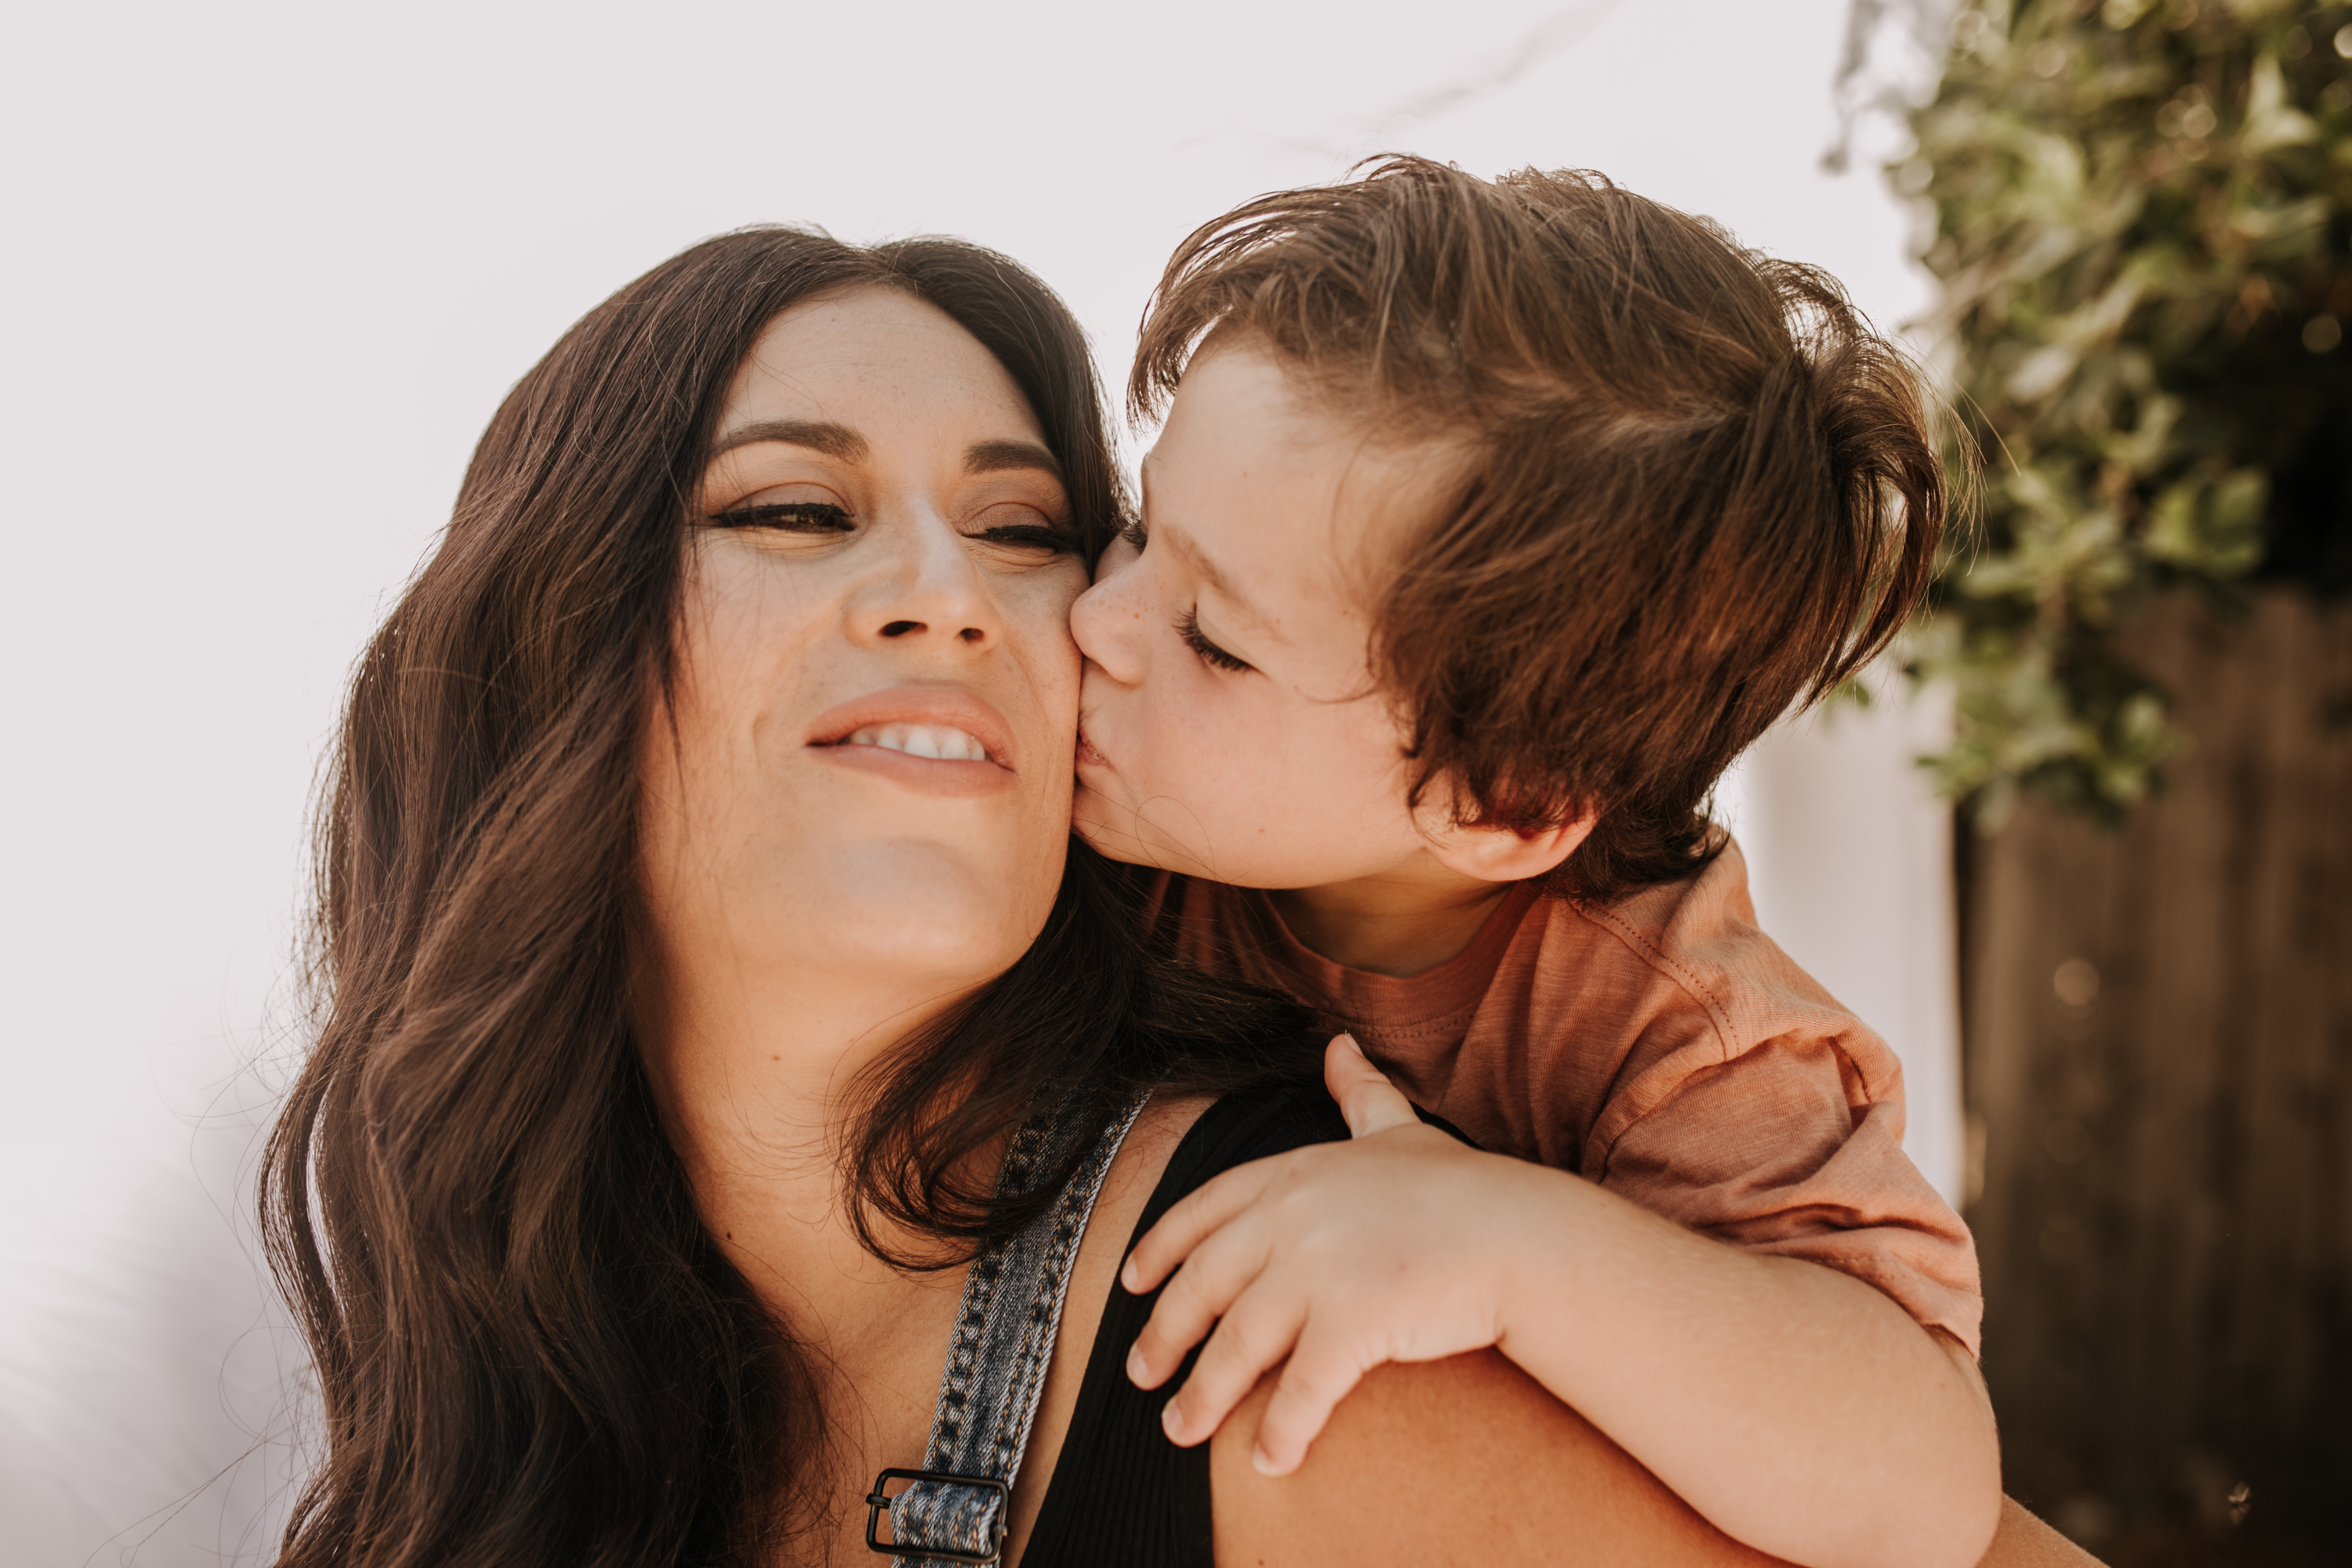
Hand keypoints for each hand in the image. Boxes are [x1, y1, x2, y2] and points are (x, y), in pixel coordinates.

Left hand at [1120, 1034, 1551, 1474]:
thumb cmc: (1462, 1188)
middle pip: (1203, 1285)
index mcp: (1293, 1174)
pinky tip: (1270, 1460)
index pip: (1202, 1211)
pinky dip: (1280, 1433)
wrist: (1520, 1233)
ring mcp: (1318, 1269)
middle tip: (1140, 1375)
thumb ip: (1358, 1093)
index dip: (1158, 1248)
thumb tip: (1339, 1045)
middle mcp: (1292, 1217)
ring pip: (1237, 1346)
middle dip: (1163, 1335)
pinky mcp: (1351, 1322)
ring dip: (1202, 1396)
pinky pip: (1301, 1392)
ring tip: (1180, 1430)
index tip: (1130, 1283)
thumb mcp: (1398, 1130)